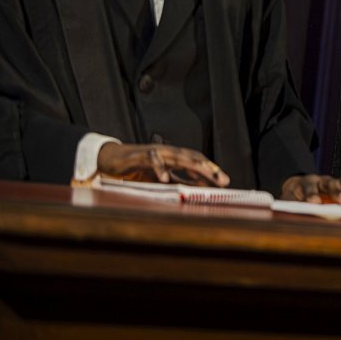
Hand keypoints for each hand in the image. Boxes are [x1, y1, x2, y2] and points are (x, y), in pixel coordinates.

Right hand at [97, 142, 228, 186]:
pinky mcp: (141, 156)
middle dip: (209, 169)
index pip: (198, 161)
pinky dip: (159, 168)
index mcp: (176, 156)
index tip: (225, 181)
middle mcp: (169, 151)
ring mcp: (156, 151)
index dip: (212, 169)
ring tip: (204, 174)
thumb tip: (201, 188)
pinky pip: (152, 160)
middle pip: (193, 158)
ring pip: (177, 156)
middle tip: (222, 180)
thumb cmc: (141, 167)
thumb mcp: (165, 176)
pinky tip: (165, 178)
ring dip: (191, 166)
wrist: (115, 158)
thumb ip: (181, 180)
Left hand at [280, 174, 340, 204]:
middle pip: (329, 184)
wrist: (298, 189)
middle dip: (337, 192)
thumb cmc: (293, 198)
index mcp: (305, 183)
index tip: (315, 202)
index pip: (309, 187)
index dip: (312, 195)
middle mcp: (321, 181)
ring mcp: (334, 183)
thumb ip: (290, 208)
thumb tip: (290, 217)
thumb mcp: (287, 202)